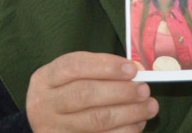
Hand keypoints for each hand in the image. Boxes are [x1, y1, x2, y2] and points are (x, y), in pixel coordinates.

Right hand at [26, 52, 157, 131]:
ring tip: (149, 107)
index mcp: (46, 79)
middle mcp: (45, 104)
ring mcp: (54, 128)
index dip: (106, 66)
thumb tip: (135, 71)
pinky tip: (137, 124)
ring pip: (94, 121)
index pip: (75, 66)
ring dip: (128, 113)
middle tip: (144, 89)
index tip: (132, 69)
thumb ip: (99, 71)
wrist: (42, 124)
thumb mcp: (70, 77)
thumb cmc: (64, 94)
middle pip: (85, 94)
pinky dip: (123, 132)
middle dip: (120, 91)